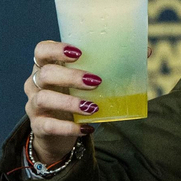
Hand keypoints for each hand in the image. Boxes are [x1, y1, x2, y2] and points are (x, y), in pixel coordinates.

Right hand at [24, 41, 101, 164]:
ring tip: (94, 107)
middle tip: (96, 81)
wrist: (59, 132)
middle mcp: (36, 83)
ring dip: (70, 103)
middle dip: (71, 76)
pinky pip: (49, 126)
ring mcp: (34, 105)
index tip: (78, 52)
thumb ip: (111, 65)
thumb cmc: (76, 95)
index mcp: (48, 65)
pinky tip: (88, 128)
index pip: (41, 50)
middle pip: (46, 74)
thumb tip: (146, 51)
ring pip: (44, 99)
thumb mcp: (88, 80)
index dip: (56, 49)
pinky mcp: (39, 126)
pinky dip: (69, 128)